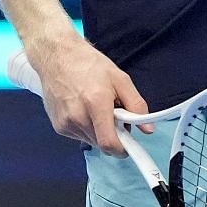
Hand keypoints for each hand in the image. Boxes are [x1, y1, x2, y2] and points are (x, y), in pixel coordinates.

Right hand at [26, 33, 153, 156]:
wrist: (58, 57)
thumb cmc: (88, 65)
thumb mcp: (120, 79)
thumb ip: (136, 105)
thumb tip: (147, 128)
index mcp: (96, 104)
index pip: (109, 143)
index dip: (123, 149)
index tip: (130, 147)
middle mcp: (78, 117)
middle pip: (102, 144)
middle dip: (113, 135)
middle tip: (116, 116)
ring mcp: (66, 123)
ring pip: (91, 141)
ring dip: (99, 131)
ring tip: (98, 109)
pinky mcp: (58, 126)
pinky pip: (79, 136)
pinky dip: (87, 128)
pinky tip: (84, 110)